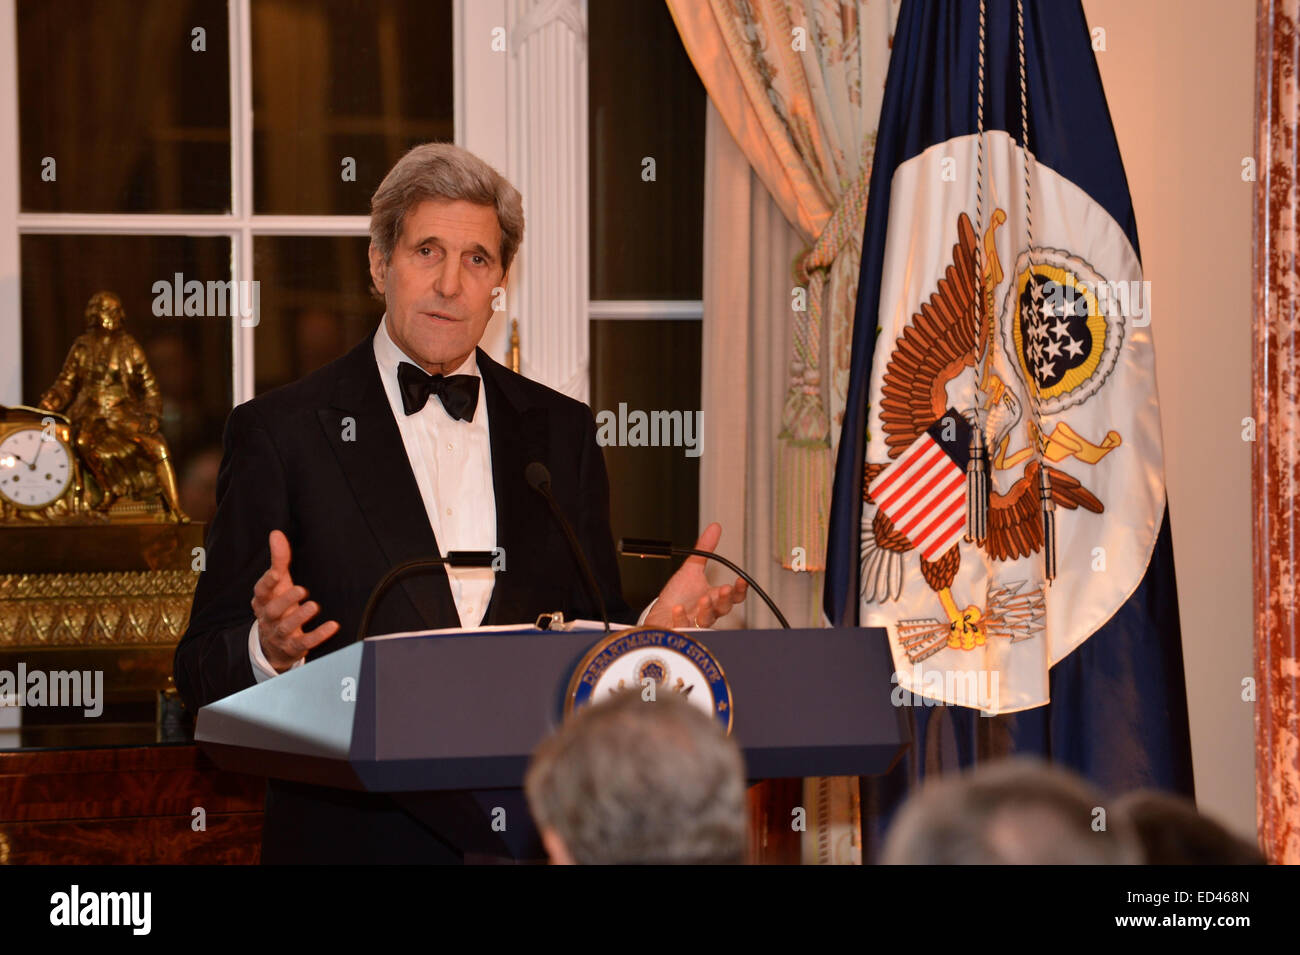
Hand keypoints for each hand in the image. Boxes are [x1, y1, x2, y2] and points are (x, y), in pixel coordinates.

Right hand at [252, 529, 339, 672]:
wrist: (273, 645)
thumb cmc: (278, 605)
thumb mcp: (278, 584)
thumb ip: (278, 560)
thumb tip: (276, 534)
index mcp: (263, 601)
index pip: (261, 591)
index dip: (267, 582)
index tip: (277, 573)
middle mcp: (268, 618)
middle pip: (272, 610)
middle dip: (285, 600)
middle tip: (302, 589)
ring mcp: (279, 634)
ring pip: (286, 627)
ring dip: (299, 617)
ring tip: (313, 605)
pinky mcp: (293, 647)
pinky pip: (304, 643)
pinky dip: (318, 635)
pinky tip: (332, 626)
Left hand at [644, 522, 746, 629]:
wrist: (660, 615)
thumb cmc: (678, 596)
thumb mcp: (692, 569)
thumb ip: (704, 550)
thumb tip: (715, 527)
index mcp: (713, 598)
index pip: (732, 596)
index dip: (739, 589)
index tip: (741, 580)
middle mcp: (707, 612)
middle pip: (723, 608)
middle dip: (725, 599)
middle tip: (724, 589)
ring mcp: (694, 622)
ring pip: (707, 619)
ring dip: (707, 609)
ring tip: (703, 599)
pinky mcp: (681, 629)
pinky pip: (683, 626)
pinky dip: (681, 619)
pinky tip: (678, 609)